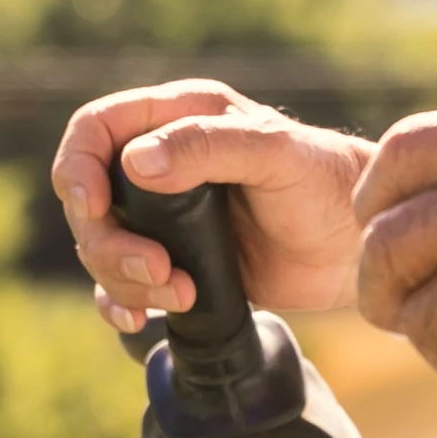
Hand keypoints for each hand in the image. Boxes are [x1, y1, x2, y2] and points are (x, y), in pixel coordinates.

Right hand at [52, 81, 376, 331]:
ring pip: (102, 246)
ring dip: (123, 278)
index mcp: (179, 118)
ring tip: (179, 293)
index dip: (78, 167)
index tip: (93, 207)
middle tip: (158, 270)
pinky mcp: (176, 262)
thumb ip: (208, 147)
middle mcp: (163, 164)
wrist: (358, 247)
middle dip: (108, 242)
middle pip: (89, 199)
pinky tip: (138, 319)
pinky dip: (118, 303)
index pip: (95, 129)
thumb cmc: (328, 183)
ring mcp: (166, 218)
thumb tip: (135, 162)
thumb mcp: (274, 153)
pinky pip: (121, 284)